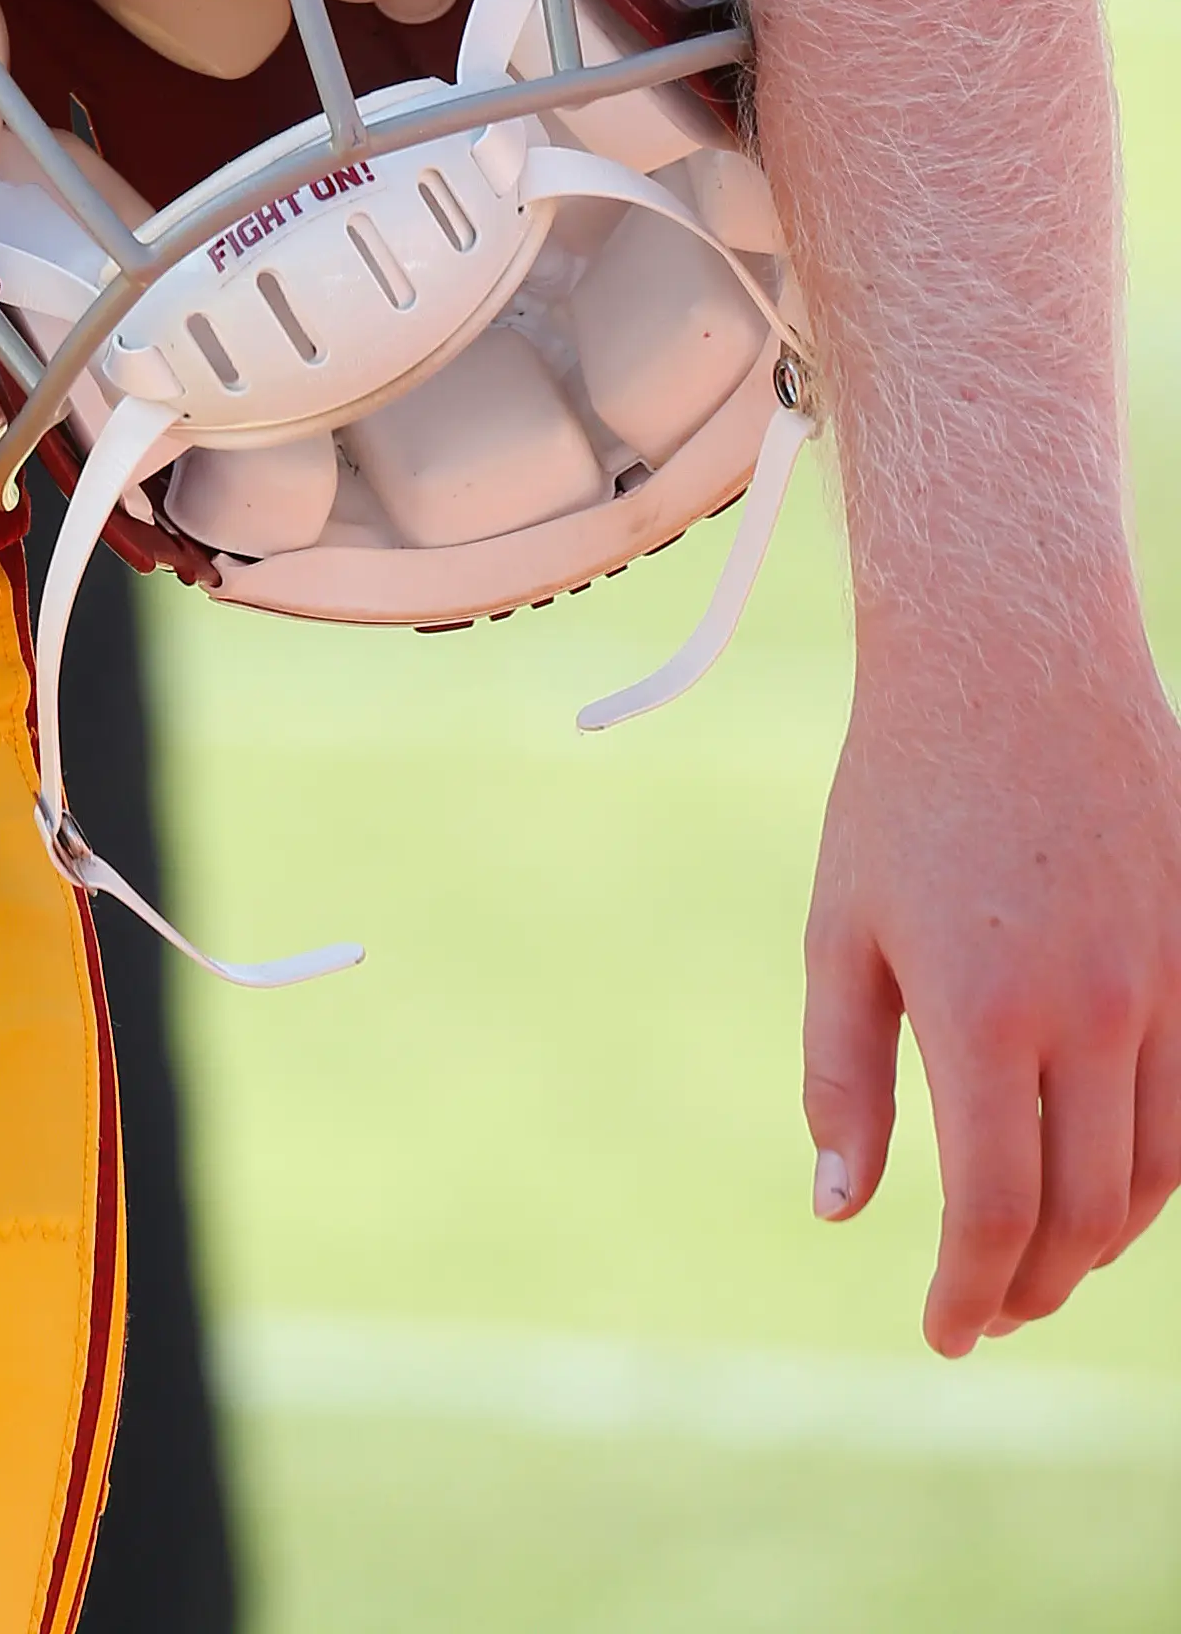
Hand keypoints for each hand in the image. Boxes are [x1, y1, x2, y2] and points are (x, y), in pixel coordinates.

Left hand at [805, 634, 1180, 1350]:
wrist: (1012, 658)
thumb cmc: (905, 790)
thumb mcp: (842, 927)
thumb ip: (844, 1075)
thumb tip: (845, 1209)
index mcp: (984, 1010)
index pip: (996, 1211)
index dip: (972, 1293)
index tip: (944, 1334)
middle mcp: (1093, 1011)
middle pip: (1085, 1214)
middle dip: (1034, 1286)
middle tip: (989, 1314)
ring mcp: (1166, 983)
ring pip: (1158, 1175)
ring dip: (1103, 1242)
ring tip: (1042, 1264)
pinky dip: (1156, 1171)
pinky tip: (1103, 1181)